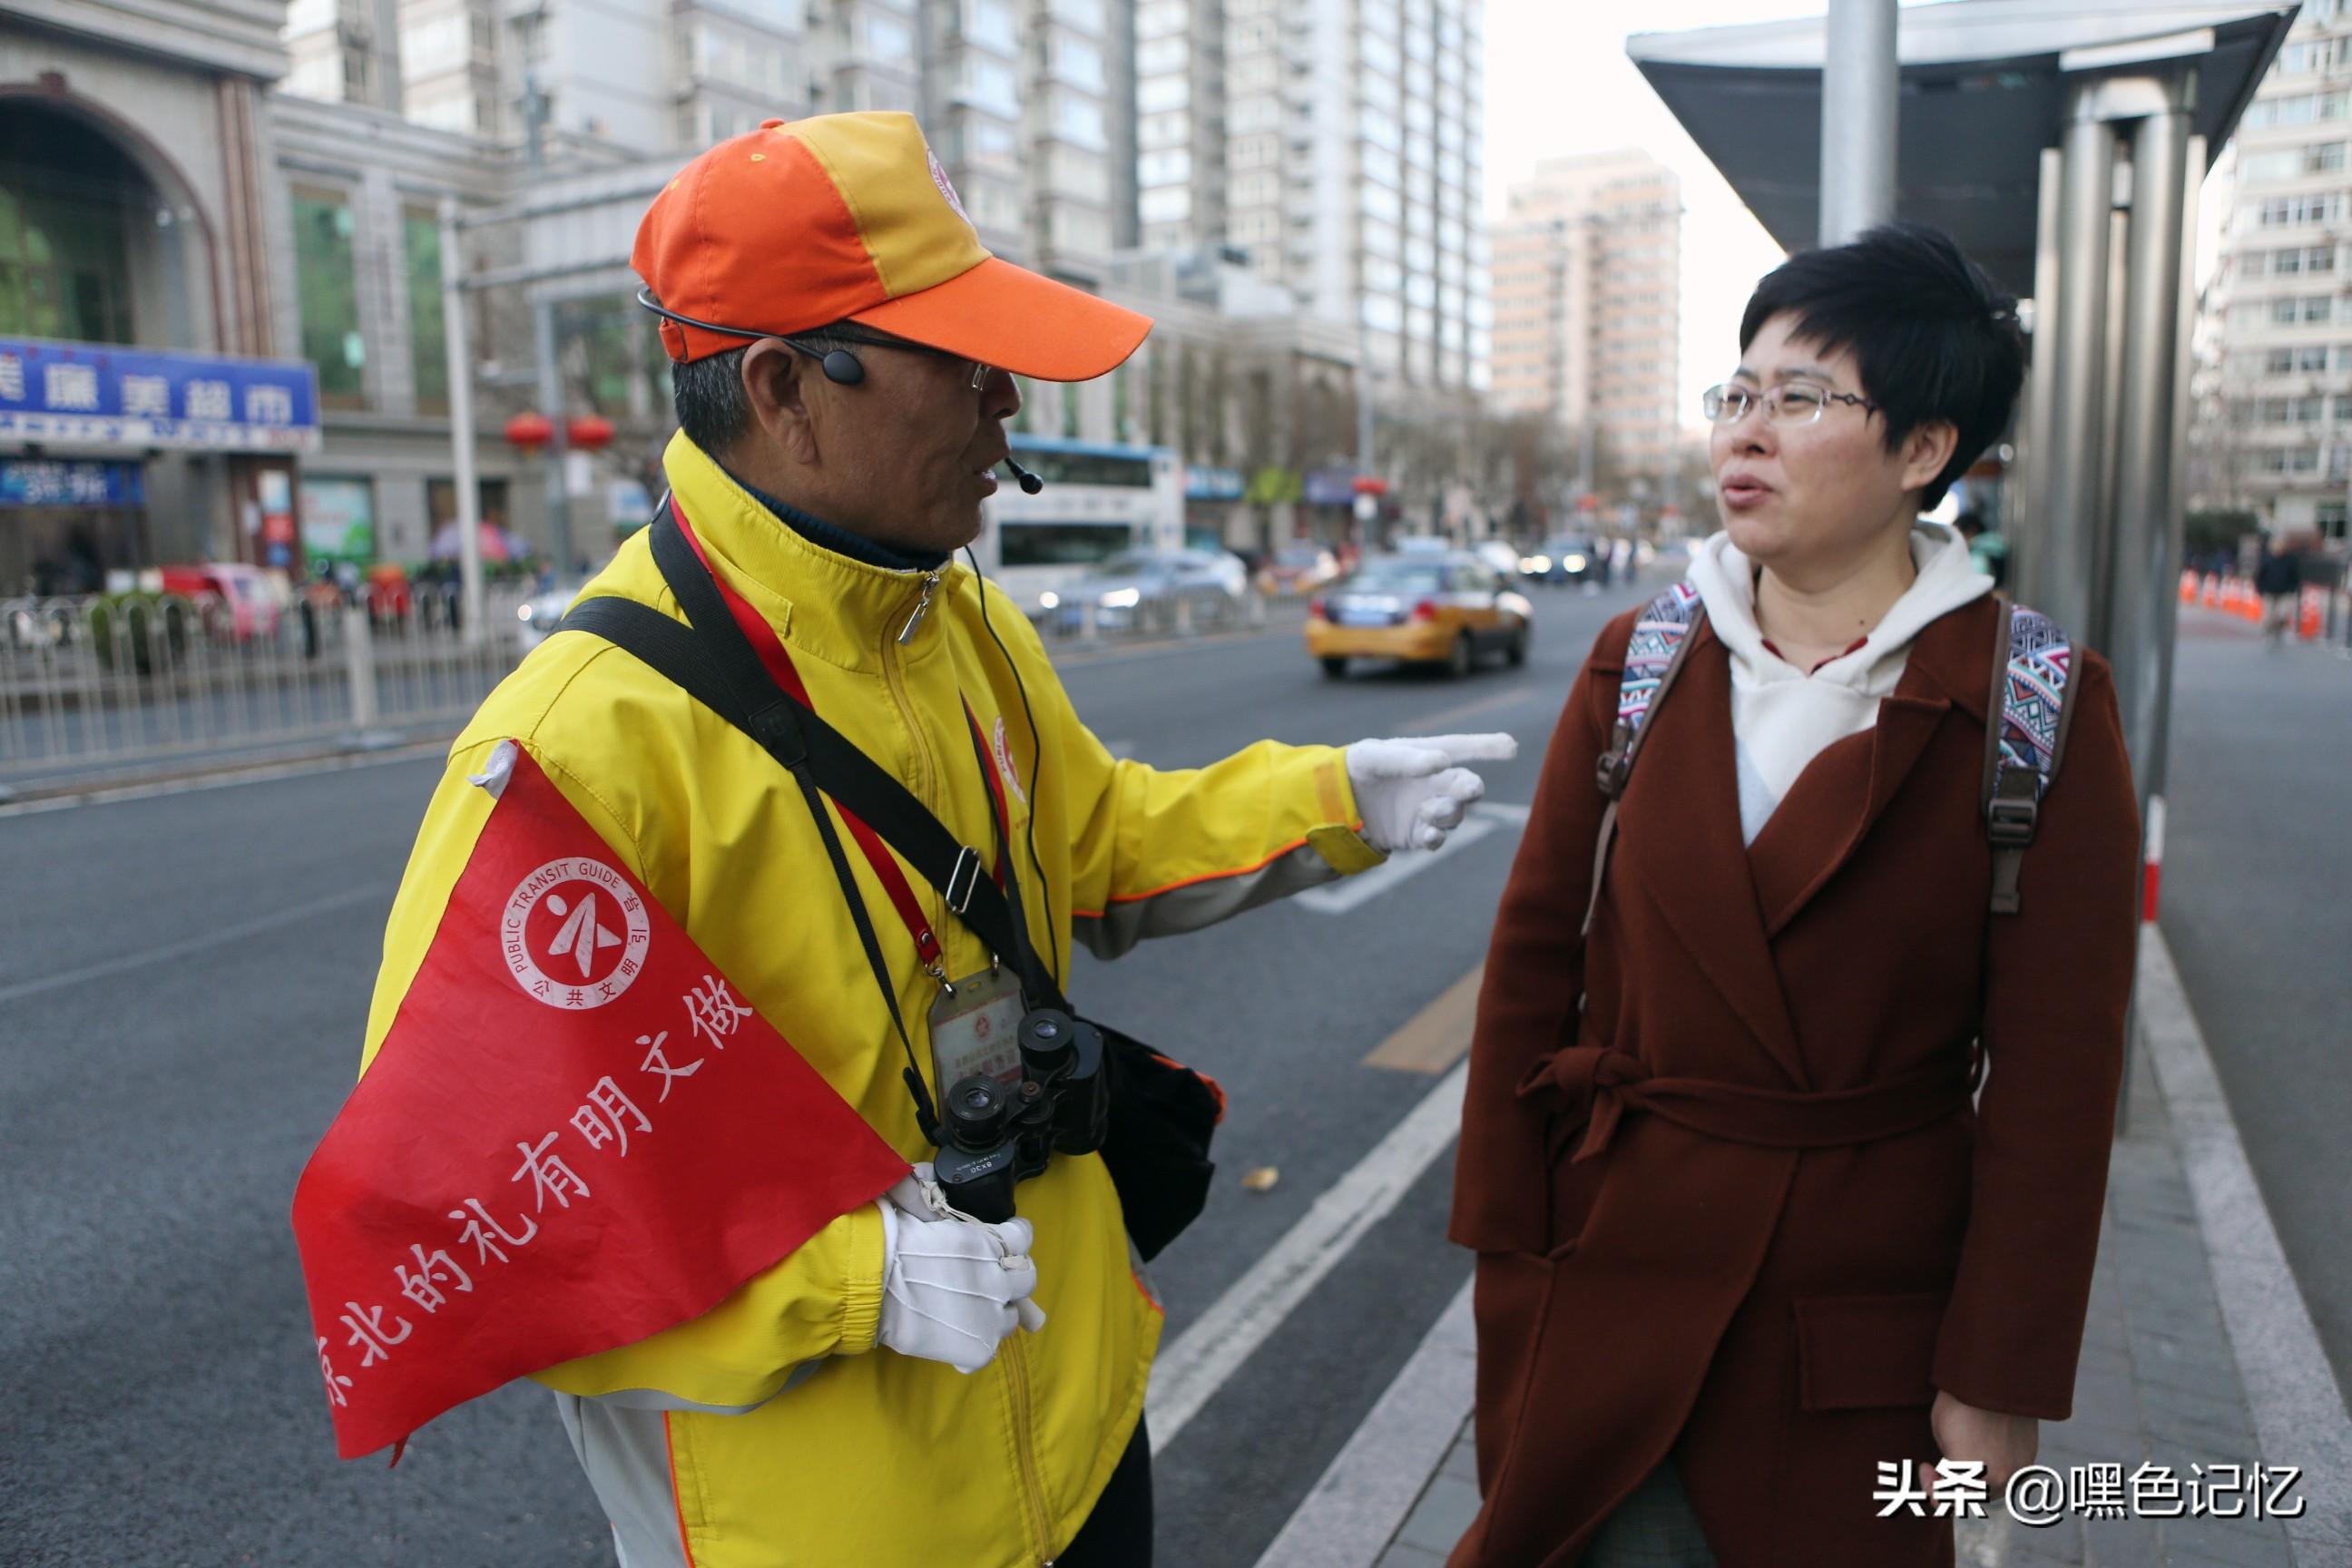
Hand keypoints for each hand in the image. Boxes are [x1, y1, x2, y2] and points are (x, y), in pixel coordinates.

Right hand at [875, 1167, 1043, 1374]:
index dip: (1013, 1236)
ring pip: (1011, 1316)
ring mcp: (991, 1317)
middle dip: (1011, 1274)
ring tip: (974, 1309)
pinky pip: (990, 1346)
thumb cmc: (885, 1241)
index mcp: (985, 1242)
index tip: (1003, 1238)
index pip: (1023, 1237)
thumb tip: (928, 1173)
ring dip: (997, 1310)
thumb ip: (929, 1194)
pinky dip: (977, 1340)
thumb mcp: (908, 1204)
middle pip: (1026, 1277)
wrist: (865, 1290)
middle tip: (990, 1275)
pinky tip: (960, 1333)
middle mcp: (997, 1278)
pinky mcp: (977, 1349)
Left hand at [1346, 733, 1518, 852]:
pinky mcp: (1417, 834)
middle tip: (1468, 789)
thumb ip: (1407, 758)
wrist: (1336, 802)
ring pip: (1455, 814)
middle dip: (1470, 788)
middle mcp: (1435, 782)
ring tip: (1427, 811)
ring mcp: (1428, 809)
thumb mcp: (1375, 756)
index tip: (1511, 747)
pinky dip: (1436, 837)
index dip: (1487, 746)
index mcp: (1428, 755)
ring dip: (1446, 813)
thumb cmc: (1359, 768)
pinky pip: (1436, 838)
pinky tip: (1429, 834)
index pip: (1463, 748)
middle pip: (1466, 785)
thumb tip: (1441, 763)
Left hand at [1930, 1390, 2038, 1494]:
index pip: (1949, 1498)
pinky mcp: (2029, 1458)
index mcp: (1971, 1475)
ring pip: (1994, 1489)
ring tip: (1963, 1457)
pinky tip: (1984, 1449)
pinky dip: (1995, 1469)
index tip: (1925, 1467)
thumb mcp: (1941, 1433)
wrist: (1994, 1378)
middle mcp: (1998, 1478)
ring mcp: (2017, 1469)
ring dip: (1977, 1480)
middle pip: (1973, 1496)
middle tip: (1941, 1465)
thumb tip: (1950, 1475)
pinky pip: (2009, 1475)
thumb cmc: (1959, 1403)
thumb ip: (1948, 1465)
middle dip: (1956, 1484)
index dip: (1931, 1487)